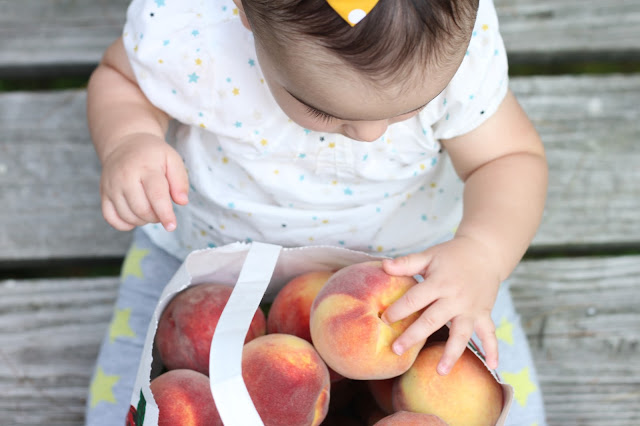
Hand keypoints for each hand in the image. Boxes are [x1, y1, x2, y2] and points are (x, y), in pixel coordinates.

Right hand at [100, 133, 188, 231]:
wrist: (125, 144)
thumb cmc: (152, 154)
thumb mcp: (172, 159)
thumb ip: (180, 181)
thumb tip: (182, 202)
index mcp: (145, 168)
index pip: (156, 195)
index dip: (165, 214)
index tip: (172, 226)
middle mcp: (125, 178)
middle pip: (141, 210)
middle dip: (156, 217)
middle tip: (162, 210)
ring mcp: (112, 187)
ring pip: (128, 216)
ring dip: (143, 220)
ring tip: (151, 209)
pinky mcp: (104, 194)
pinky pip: (111, 218)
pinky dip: (125, 224)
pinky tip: (135, 216)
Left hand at [381, 236, 500, 374]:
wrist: (485, 252)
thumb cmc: (452, 255)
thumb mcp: (429, 255)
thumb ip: (407, 263)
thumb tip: (384, 266)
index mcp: (440, 283)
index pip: (415, 299)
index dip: (399, 309)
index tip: (384, 320)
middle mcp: (456, 298)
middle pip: (433, 320)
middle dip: (414, 336)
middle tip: (397, 350)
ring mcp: (471, 308)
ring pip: (461, 334)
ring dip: (451, 353)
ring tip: (440, 371)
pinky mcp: (484, 314)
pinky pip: (490, 334)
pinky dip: (493, 349)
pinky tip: (492, 366)